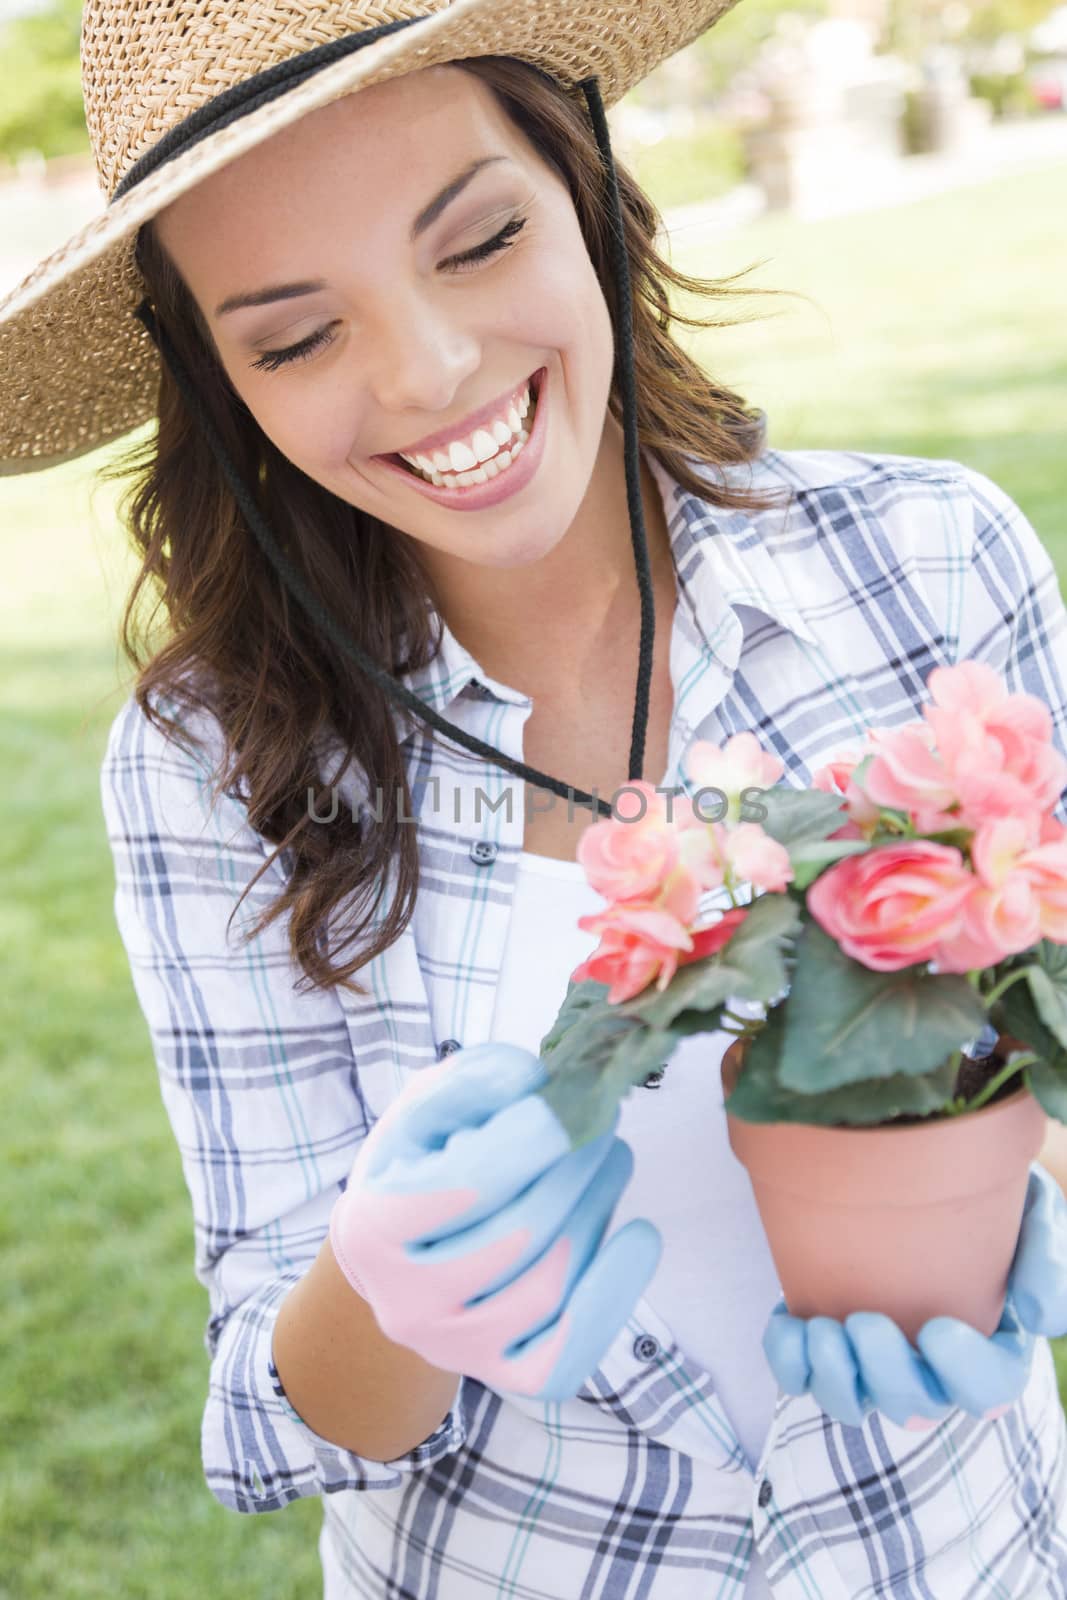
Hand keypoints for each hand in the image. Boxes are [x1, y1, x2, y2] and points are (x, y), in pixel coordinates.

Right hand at [329, 1041, 660, 1402]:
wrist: (395, 1263)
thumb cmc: (416, 1170)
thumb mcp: (421, 1113)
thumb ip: (468, 1085)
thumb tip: (532, 1078)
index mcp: (374, 1230)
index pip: (465, 1187)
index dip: (531, 1139)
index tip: (575, 1096)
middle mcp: (407, 1305)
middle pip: (519, 1236)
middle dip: (577, 1168)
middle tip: (606, 1119)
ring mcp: (456, 1352)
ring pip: (550, 1285)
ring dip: (598, 1210)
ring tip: (613, 1158)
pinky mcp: (502, 1378)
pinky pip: (569, 1353)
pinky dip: (615, 1292)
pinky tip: (640, 1235)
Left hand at [762, 1162, 1066, 1427]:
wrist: (921, 1165)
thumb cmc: (989, 1198)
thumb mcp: (1035, 1210)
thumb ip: (1047, 1260)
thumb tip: (1034, 1319)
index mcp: (992, 1347)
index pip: (991, 1390)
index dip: (964, 1374)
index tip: (936, 1328)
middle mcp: (934, 1368)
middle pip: (915, 1406)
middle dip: (885, 1374)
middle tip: (861, 1321)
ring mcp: (877, 1362)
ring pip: (854, 1403)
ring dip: (833, 1377)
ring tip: (819, 1329)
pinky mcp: (829, 1344)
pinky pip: (801, 1379)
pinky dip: (789, 1362)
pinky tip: (787, 1321)